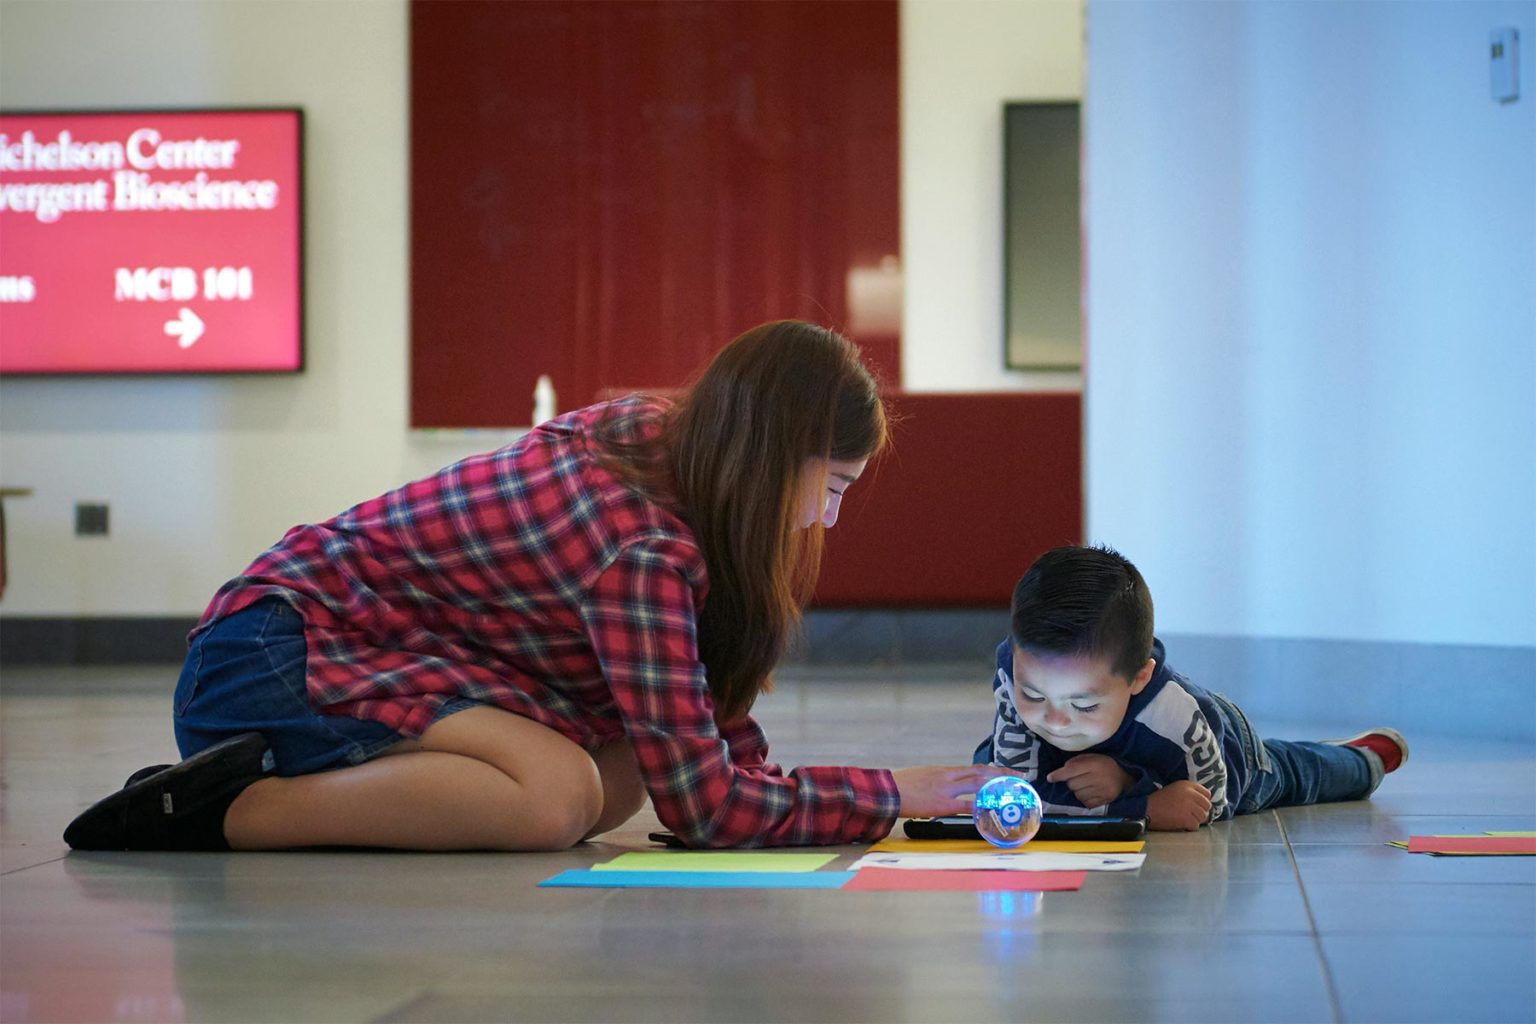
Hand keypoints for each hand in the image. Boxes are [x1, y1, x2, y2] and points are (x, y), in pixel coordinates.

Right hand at [891, 765, 1021, 818]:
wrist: (887, 791)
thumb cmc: (901, 785)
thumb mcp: (923, 777)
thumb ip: (939, 781)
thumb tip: (950, 787)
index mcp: (944, 771)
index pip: (974, 768)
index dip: (993, 770)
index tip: (1007, 772)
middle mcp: (949, 777)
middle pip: (981, 772)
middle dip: (1002, 775)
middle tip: (1019, 777)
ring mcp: (946, 790)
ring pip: (977, 784)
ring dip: (996, 787)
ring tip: (1012, 790)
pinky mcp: (941, 804)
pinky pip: (965, 806)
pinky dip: (979, 809)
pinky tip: (991, 812)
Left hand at [1045, 754, 1132, 808]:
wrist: (1124, 777)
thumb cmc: (1104, 765)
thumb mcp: (1092, 757)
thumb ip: (1076, 762)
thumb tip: (1061, 772)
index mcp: (1095, 764)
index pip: (1071, 770)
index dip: (1058, 775)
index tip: (1050, 778)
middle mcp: (1098, 778)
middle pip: (1072, 784)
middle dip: (1071, 781)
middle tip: (1078, 778)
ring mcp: (1102, 791)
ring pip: (1077, 795)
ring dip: (1077, 791)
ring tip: (1086, 785)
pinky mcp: (1104, 801)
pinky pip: (1085, 803)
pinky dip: (1084, 798)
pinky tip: (1090, 792)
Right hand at [1146, 780, 1211, 830]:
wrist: (1147, 809)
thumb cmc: (1159, 800)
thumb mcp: (1175, 789)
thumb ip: (1189, 792)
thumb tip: (1204, 802)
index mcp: (1187, 785)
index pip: (1207, 793)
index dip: (1203, 801)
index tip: (1197, 805)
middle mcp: (1190, 794)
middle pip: (1207, 806)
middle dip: (1201, 811)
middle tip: (1191, 814)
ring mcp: (1189, 806)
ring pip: (1203, 817)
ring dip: (1196, 820)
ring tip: (1185, 819)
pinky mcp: (1186, 818)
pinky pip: (1196, 826)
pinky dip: (1190, 827)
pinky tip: (1181, 824)